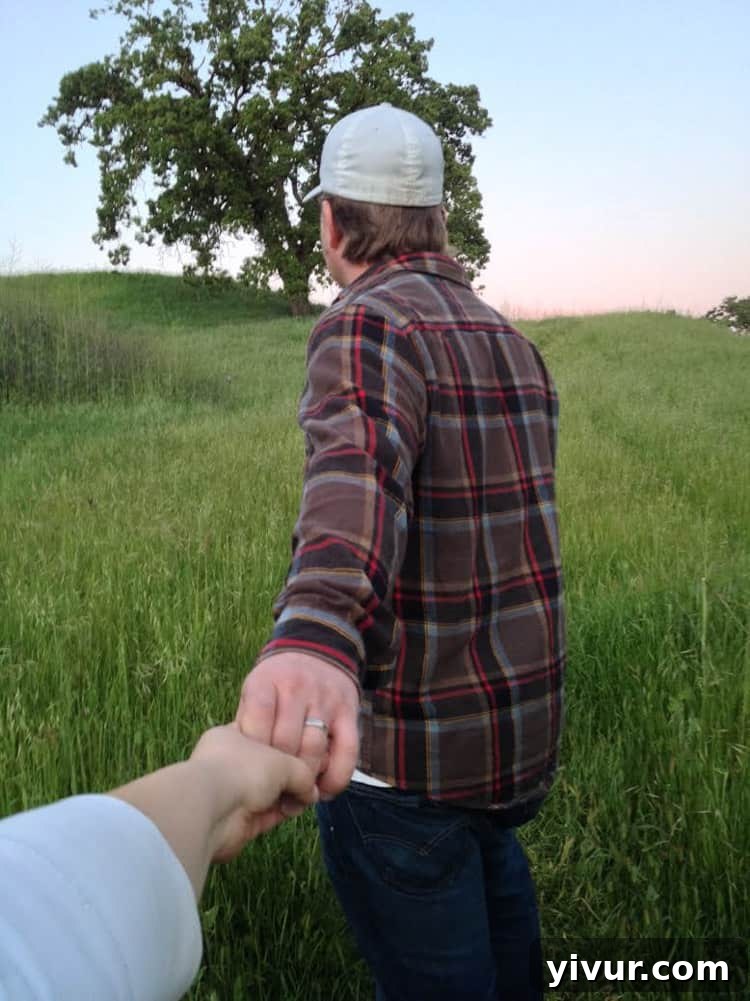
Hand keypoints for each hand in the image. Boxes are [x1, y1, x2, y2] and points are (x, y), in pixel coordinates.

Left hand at [189, 724, 318, 860]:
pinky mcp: (239, 821)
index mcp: (232, 736)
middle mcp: (231, 763)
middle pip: (269, 766)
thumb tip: (312, 790)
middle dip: (292, 773)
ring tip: (310, 793)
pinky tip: (300, 807)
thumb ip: (302, 771)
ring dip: (290, 794)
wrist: (212, 810)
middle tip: (314, 775)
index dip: (289, 743)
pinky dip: (284, 811)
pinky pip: (268, 813)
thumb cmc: (243, 769)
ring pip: (270, 791)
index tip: (309, 751)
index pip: (265, 735)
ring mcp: (234, 792)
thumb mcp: (282, 761)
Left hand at [236, 652, 359, 799]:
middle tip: (271, 790)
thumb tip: (239, 767)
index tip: (250, 770)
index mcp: (266, 681)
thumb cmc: (277, 681)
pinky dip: (336, 778)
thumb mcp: (255, 689)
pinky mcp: (350, 712)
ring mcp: (326, 700)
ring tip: (295, 792)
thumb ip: (247, 722)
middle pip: (285, 741)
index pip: (258, 721)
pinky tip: (324, 791)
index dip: (253, 752)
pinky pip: (347, 752)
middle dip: (277, 771)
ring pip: (314, 748)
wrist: (318, 648)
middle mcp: (297, 688)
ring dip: (304, 778)